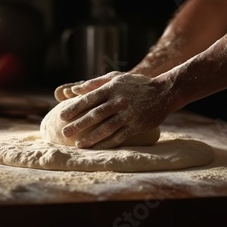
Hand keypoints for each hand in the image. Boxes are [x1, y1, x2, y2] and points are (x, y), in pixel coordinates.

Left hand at [59, 73, 174, 148]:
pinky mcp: (137, 126)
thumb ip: (94, 84)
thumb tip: (74, 90)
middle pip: (95, 115)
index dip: (74, 108)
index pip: (89, 99)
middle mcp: (119, 101)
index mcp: (111, 88)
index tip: (62, 116)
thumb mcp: (116, 78)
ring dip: (91, 137)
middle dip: (78, 125)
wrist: (163, 92)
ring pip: (106, 128)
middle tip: (65, 132)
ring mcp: (128, 114)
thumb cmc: (135, 84)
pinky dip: (106, 143)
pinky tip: (96, 148)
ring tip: (78, 144)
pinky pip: (119, 136)